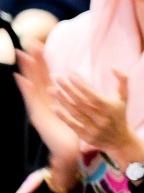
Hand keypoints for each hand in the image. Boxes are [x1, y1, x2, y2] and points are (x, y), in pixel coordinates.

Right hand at [15, 41, 79, 188]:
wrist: (67, 148)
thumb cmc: (71, 127)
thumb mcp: (72, 108)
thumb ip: (71, 94)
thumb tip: (72, 79)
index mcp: (51, 96)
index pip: (46, 74)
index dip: (43, 60)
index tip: (39, 44)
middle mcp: (42, 99)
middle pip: (37, 75)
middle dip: (33, 60)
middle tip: (28, 43)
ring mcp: (38, 107)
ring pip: (32, 84)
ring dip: (27, 70)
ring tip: (23, 55)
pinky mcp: (37, 116)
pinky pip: (32, 100)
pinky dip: (26, 89)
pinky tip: (22, 79)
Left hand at [51, 69, 132, 153]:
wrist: (120, 139)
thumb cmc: (119, 112)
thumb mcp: (124, 96)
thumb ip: (123, 79)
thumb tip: (112, 67)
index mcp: (112, 109)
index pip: (94, 97)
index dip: (82, 87)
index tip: (71, 75)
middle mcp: (103, 120)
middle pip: (82, 103)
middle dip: (68, 89)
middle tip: (56, 77)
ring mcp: (94, 130)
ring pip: (76, 114)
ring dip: (62, 101)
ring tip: (52, 89)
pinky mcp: (87, 137)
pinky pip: (73, 126)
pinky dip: (63, 117)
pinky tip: (53, 107)